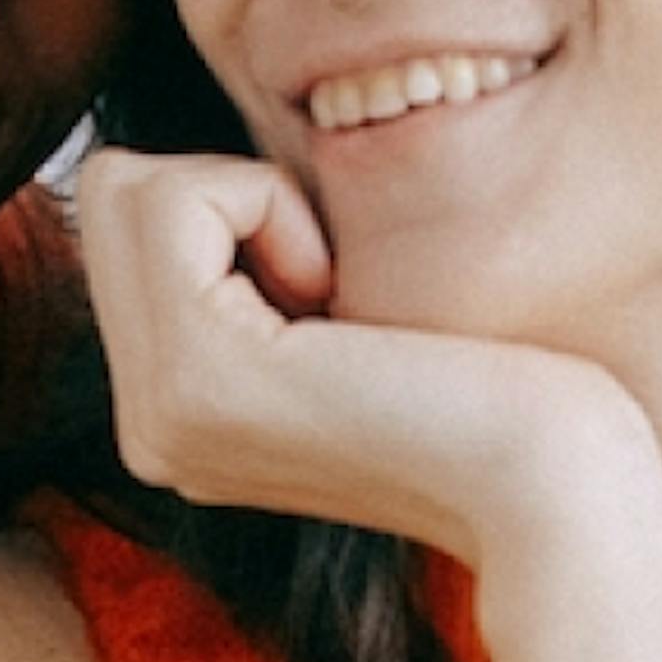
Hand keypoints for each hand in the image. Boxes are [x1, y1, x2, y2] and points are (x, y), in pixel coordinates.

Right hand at [74, 146, 661, 587]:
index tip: (338, 293)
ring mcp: (158, 414)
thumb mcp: (349, 319)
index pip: (127, 221)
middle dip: (224, 191)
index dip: (238, 206)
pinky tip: (336, 299)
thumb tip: (210, 171)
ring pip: (125, 185)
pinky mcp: (199, 379)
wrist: (550, 490)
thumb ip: (261, 271)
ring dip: (248, 198)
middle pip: (111, 192)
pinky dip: (264, 204)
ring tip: (333, 297)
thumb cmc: (498, 385)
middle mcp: (146, 428)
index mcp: (174, 415)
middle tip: (332, 285)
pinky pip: (176, 201)